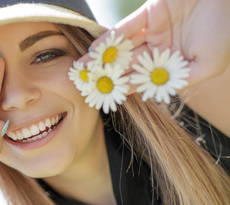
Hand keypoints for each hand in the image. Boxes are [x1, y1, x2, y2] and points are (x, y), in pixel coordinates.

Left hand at [82, 0, 229, 135]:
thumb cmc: (223, 31)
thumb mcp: (208, 64)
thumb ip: (180, 79)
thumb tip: (154, 92)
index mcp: (172, 63)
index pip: (143, 78)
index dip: (124, 88)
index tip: (105, 97)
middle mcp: (160, 49)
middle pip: (128, 64)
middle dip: (107, 74)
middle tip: (86, 84)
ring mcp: (153, 31)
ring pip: (123, 47)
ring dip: (103, 58)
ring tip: (83, 69)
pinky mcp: (148, 13)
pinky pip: (126, 28)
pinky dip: (111, 37)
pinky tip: (95, 49)